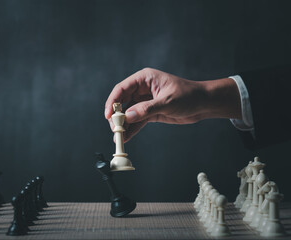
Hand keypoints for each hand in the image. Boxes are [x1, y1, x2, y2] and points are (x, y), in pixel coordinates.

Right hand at [105, 68, 240, 141]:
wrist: (203, 104)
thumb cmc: (188, 95)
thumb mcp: (167, 101)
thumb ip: (147, 109)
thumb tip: (128, 116)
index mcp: (145, 79)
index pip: (122, 88)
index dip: (112, 101)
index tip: (108, 115)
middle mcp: (142, 89)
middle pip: (122, 102)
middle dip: (117, 116)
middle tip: (114, 129)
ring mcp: (145, 102)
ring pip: (129, 113)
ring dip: (123, 125)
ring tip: (118, 138)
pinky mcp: (150, 113)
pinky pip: (137, 121)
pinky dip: (132, 129)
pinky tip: (126, 138)